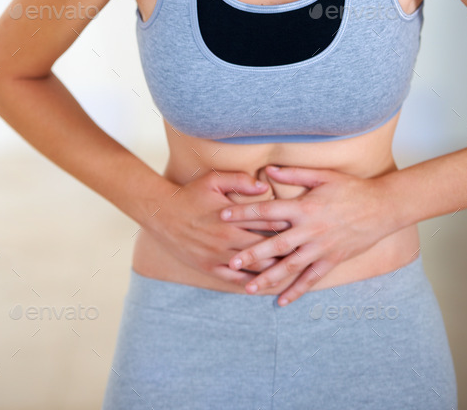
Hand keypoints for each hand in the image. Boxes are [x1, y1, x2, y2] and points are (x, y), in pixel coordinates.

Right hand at [151, 169, 290, 284]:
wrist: (161, 214)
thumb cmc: (190, 194)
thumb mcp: (213, 180)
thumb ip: (240, 181)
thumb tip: (265, 187)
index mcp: (231, 219)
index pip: (266, 224)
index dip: (287, 226)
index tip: (303, 226)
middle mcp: (226, 240)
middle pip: (265, 250)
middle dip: (286, 252)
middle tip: (306, 251)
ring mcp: (218, 256)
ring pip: (253, 269)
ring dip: (273, 271)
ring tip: (293, 272)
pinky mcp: (209, 267)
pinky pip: (235, 281)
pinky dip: (252, 284)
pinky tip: (265, 286)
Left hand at [220, 165, 394, 304]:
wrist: (383, 208)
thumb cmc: (352, 189)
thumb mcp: (322, 176)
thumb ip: (294, 174)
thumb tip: (269, 170)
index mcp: (304, 208)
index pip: (268, 211)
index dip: (244, 213)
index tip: (223, 216)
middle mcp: (310, 230)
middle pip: (275, 244)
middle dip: (251, 254)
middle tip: (230, 262)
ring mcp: (321, 248)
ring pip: (290, 267)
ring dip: (269, 278)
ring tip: (248, 288)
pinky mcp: (332, 260)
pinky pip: (311, 279)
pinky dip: (296, 292)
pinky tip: (281, 301)